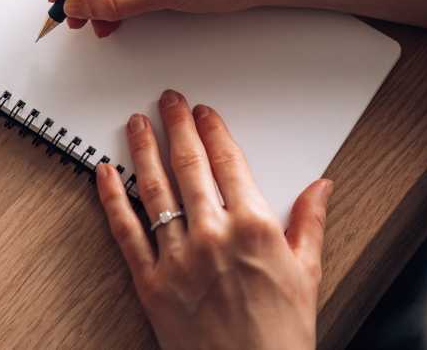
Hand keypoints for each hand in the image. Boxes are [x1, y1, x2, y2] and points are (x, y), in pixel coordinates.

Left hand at [95, 90, 332, 349]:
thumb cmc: (281, 336)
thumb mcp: (307, 274)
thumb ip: (309, 223)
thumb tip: (322, 186)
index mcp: (254, 227)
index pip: (228, 162)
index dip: (214, 130)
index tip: (205, 113)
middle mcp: (212, 235)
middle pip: (189, 165)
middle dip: (178, 126)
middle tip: (169, 100)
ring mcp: (177, 257)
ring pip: (154, 189)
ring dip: (144, 149)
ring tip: (138, 122)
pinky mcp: (150, 281)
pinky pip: (125, 230)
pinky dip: (112, 197)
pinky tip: (104, 170)